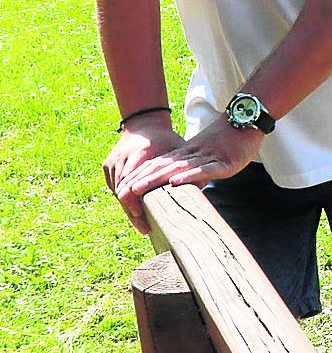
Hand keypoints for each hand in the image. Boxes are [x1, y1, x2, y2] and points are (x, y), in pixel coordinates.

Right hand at [104, 117, 185, 232]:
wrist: (145, 123)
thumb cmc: (166, 138)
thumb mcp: (177, 150)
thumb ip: (186, 167)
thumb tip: (203, 185)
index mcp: (139, 155)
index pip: (133, 188)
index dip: (138, 208)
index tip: (147, 223)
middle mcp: (122, 159)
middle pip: (123, 194)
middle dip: (133, 213)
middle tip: (145, 229)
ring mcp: (112, 162)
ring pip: (117, 193)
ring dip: (129, 207)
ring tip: (141, 223)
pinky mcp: (107, 164)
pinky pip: (114, 186)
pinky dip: (124, 197)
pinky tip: (134, 210)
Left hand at [114, 119, 264, 234]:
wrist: (248, 122)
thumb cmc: (229, 139)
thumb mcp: (206, 155)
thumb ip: (192, 170)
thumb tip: (179, 188)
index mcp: (187, 154)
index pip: (158, 165)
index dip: (140, 176)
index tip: (123, 189)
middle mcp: (192, 155)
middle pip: (162, 167)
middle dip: (140, 180)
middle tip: (121, 193)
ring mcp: (207, 158)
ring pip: (177, 170)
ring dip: (155, 179)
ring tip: (137, 189)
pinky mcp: (223, 163)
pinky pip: (203, 170)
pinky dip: (188, 177)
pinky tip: (175, 183)